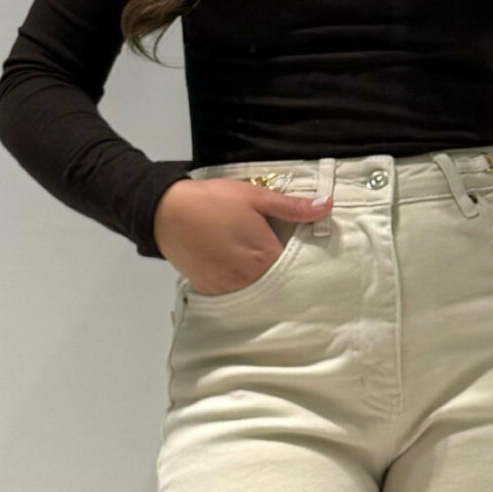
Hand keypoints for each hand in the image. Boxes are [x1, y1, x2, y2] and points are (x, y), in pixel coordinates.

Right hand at [155, 176, 335, 293]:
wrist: (165, 211)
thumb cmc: (212, 201)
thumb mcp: (255, 196)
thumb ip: (292, 206)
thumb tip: (327, 205)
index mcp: (266, 256)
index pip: (297, 267)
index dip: (301, 259)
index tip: (301, 252)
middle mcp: (250, 278)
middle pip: (277, 282)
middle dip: (281, 272)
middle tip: (276, 256)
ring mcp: (229, 287)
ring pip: (256, 290)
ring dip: (260, 280)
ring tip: (252, 261)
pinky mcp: (211, 290)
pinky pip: (234, 294)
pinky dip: (239, 284)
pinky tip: (234, 268)